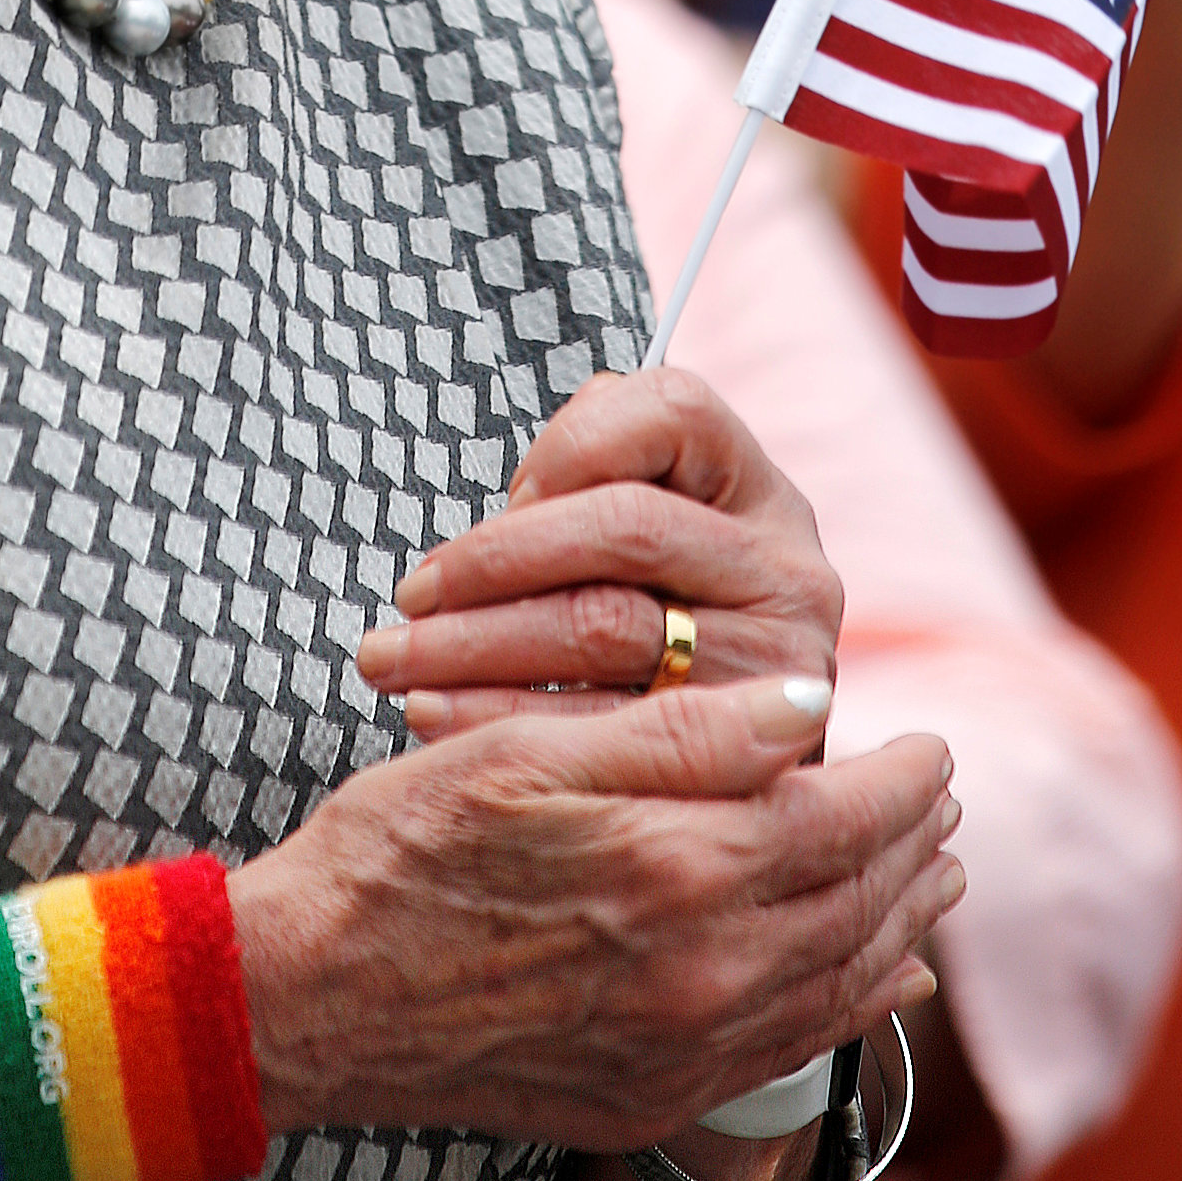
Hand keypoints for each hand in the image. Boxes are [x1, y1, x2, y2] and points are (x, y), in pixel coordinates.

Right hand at [232, 677, 959, 1151]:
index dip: (903, 776)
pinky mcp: (650, 1097)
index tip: (928, 741)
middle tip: (940, 799)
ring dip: (901, 923)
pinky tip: (876, 980)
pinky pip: (789, 1054)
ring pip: (839, 982)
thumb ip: (680, 735)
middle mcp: (704, 973)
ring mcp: (681, 1048)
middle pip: (861, 903)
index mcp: (680, 869)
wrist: (310, 997)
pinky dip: (850, 1008)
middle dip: (915, 845)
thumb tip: (810, 705)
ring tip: (933, 879)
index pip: (845, 817)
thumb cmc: (400, 852)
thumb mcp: (526, 754)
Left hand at [352, 366, 837, 733]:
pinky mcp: (741, 750)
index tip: (506, 496)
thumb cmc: (647, 627)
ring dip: (475, 643)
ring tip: (393, 659)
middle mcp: (787, 569)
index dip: (571, 444)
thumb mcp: (641, 537)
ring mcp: (774, 663)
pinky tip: (432, 715)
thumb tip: (529, 491)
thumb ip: (592, 477)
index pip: (673, 410)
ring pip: (604, 628)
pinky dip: (499, 716)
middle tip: (409, 596)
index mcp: (756, 488)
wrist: (721, 769)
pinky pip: (599, 724)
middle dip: (493, 559)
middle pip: (623, 527)